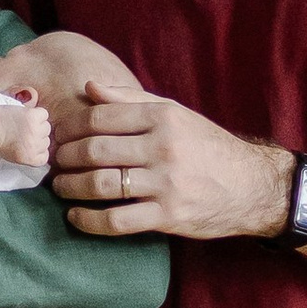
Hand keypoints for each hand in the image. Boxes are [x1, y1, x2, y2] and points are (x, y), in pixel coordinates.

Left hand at [52, 81, 287, 239]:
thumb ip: (131, 99)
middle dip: (65, 158)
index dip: (70, 127)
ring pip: (101, 184)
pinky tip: (76, 217)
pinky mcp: (168, 216)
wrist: (252, 186)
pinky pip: (117, 220)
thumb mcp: (176, 113)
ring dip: (71, 188)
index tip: (58, 136)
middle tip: (54, 163)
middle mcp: (163, 148)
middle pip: (95, 150)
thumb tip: (89, 86)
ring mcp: (165, 183)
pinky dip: (89, 220)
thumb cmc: (208, 147)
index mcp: (162, 117)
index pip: (100, 117)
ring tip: (60, 187)